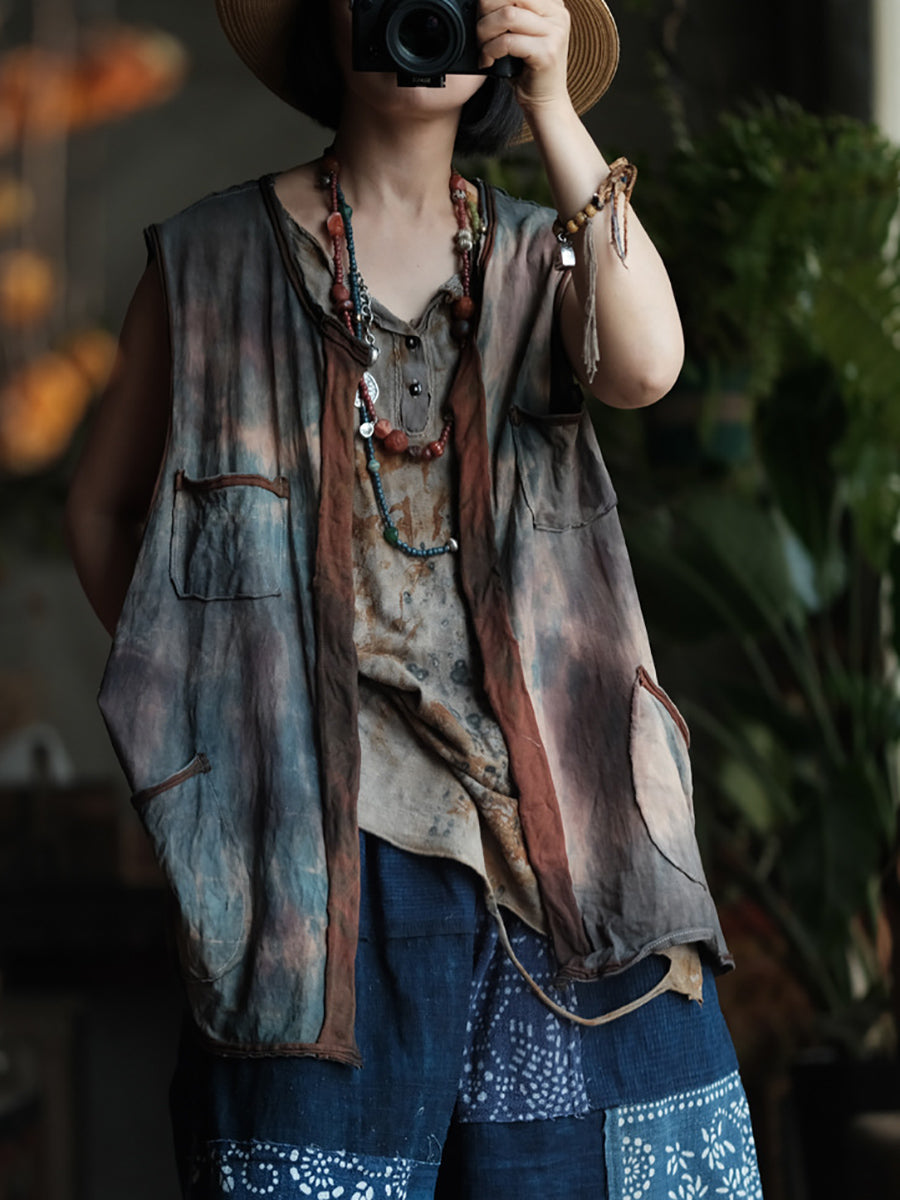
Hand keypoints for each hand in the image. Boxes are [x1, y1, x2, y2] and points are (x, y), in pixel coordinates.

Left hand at [477, 0, 572, 116]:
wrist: (545, 102)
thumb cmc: (528, 69)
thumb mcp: (520, 33)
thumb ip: (510, 13)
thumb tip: (482, 1)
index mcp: (552, 4)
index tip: (481, 14)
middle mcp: (557, 13)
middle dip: (486, 10)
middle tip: (479, 32)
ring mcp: (555, 32)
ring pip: (507, 16)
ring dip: (485, 32)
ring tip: (482, 48)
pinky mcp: (547, 52)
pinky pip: (508, 41)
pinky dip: (490, 51)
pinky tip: (487, 61)